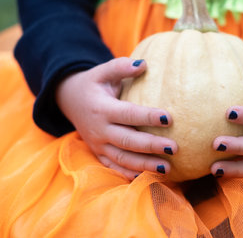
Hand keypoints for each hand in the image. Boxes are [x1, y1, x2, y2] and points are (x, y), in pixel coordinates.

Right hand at [55, 57, 177, 179]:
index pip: (128, 114)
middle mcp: (99, 129)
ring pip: (122, 159)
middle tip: (174, 148)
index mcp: (102, 108)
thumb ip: (121, 67)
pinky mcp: (98, 153)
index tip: (170, 118)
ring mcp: (97, 144)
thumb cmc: (93, 84)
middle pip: (127, 141)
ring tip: (167, 168)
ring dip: (144, 165)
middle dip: (151, 146)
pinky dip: (130, 174)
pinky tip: (148, 177)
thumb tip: (144, 65)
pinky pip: (113, 167)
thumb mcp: (102, 71)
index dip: (148, 116)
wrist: (69, 100)